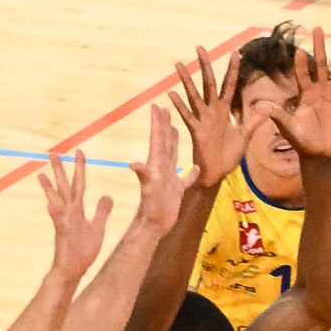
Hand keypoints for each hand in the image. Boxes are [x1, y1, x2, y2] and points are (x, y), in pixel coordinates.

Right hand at [39, 151, 112, 280]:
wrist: (74, 271)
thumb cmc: (83, 251)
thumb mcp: (98, 228)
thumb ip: (102, 211)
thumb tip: (107, 195)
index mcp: (77, 210)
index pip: (79, 184)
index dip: (80, 168)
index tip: (79, 150)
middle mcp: (68, 213)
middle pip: (64, 188)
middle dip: (59, 171)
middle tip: (52, 152)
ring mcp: (63, 224)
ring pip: (56, 202)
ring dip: (49, 189)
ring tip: (41, 175)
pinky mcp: (62, 236)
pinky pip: (58, 223)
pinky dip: (54, 214)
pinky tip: (50, 205)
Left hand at [129, 103, 184, 234]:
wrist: (155, 225)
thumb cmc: (152, 207)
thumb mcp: (148, 189)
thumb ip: (143, 174)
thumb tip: (134, 164)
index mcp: (156, 163)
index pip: (157, 138)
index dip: (157, 122)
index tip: (156, 105)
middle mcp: (162, 167)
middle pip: (163, 142)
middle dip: (164, 125)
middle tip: (165, 109)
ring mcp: (169, 178)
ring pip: (172, 155)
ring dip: (174, 141)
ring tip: (175, 127)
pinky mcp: (176, 189)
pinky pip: (186, 177)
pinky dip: (191, 172)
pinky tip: (196, 166)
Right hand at [170, 45, 244, 187]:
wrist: (217, 174)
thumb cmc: (228, 156)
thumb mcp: (244, 136)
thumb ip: (253, 121)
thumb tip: (266, 107)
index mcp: (224, 111)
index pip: (229, 85)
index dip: (233, 70)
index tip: (236, 53)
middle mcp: (212, 111)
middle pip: (209, 83)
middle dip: (205, 65)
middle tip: (200, 47)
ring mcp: (202, 119)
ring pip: (194, 95)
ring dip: (186, 80)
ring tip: (179, 64)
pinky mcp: (196, 130)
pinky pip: (187, 115)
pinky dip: (179, 105)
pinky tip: (171, 94)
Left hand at [267, 26, 330, 163]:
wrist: (319, 153)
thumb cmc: (301, 141)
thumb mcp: (287, 127)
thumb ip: (276, 114)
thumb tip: (259, 105)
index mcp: (304, 93)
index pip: (302, 73)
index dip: (301, 63)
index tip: (298, 50)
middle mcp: (319, 88)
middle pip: (320, 62)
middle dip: (319, 46)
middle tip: (317, 28)